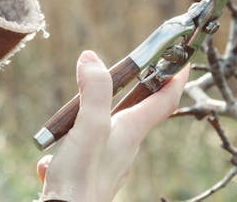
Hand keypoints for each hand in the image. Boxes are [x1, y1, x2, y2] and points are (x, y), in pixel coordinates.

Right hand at [37, 51, 189, 201]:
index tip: (184, 57)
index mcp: (131, 131)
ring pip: (103, 132)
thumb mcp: (88, 126)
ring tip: (67, 123)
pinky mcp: (91, 175)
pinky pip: (80, 154)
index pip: (165, 100)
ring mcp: (109, 163)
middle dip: (132, 90)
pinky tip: (52, 162)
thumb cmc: (81, 179)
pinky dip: (67, 152)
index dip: (176, 76)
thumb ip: (94, 92)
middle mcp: (125, 147)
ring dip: (87, 121)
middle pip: (137, 112)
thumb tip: (92, 58)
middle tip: (125, 71)